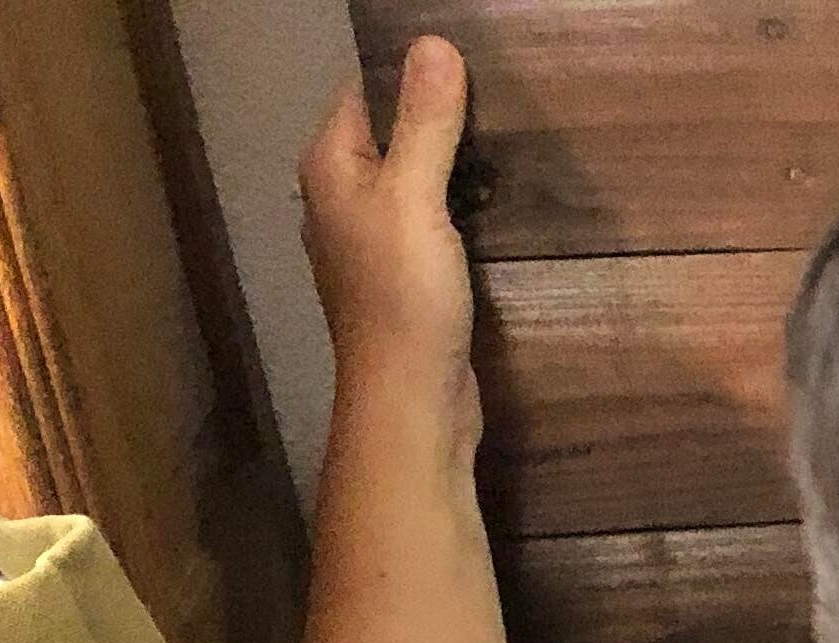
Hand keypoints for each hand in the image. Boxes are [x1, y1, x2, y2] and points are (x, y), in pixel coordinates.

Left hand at [301, 37, 473, 399]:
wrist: (410, 401)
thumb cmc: (402, 297)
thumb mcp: (415, 199)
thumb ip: (425, 124)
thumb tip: (435, 45)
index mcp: (331, 165)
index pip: (366, 90)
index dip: (412, 73)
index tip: (470, 67)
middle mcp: (340, 197)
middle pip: (392, 134)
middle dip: (439, 120)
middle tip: (502, 107)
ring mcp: (369, 241)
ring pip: (413, 181)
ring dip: (455, 169)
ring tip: (507, 153)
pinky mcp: (402, 278)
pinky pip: (430, 222)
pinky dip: (459, 212)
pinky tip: (495, 214)